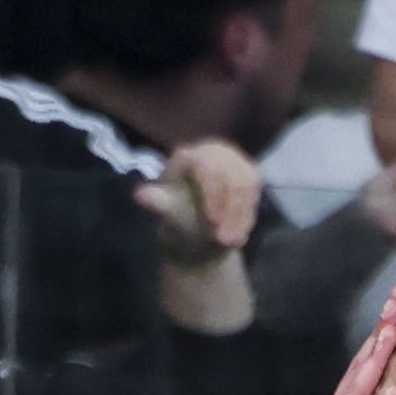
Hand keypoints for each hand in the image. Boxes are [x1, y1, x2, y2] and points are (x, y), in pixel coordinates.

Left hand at [136, 139, 261, 266]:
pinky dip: (248, 215)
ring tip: (232, 243)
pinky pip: (255, 192)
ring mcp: (233, 160)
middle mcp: (212, 150)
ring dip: (241, 216)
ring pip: (246, 185)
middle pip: (231, 175)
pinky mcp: (247, 173)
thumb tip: (140, 195)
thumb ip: (159, 203)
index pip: (206, 166)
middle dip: (230, 211)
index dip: (212, 192)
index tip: (213, 221)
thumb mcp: (168, 214)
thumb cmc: (178, 219)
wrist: (198, 233)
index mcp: (188, 156)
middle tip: (224, 241)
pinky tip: (240, 234)